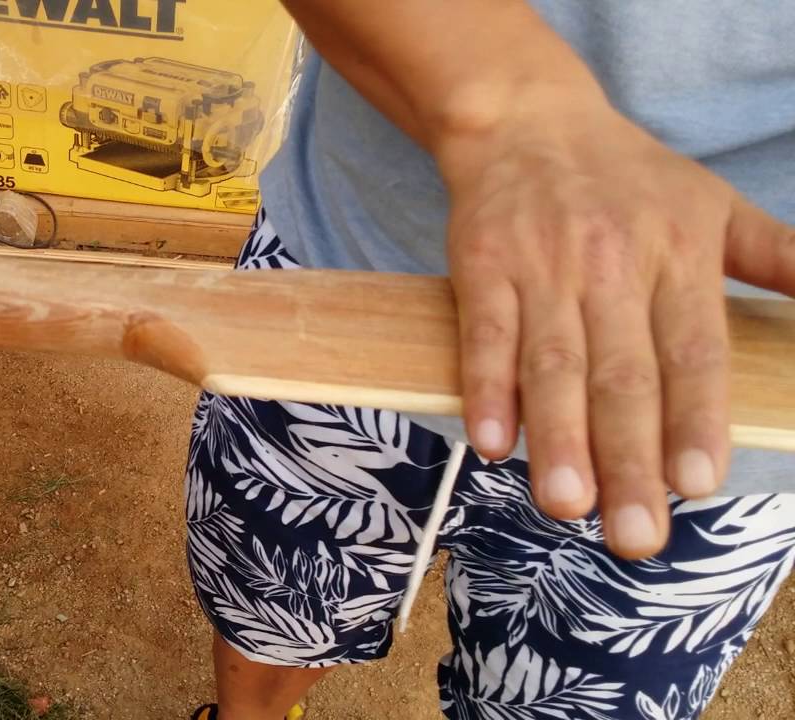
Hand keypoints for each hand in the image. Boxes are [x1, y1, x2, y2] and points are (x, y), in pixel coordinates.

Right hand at [439, 97, 794, 558]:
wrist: (526, 122)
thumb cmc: (628, 177)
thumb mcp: (717, 207)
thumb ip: (783, 259)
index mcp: (677, 254)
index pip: (692, 350)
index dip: (693, 419)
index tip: (693, 486)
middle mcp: (611, 264)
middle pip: (623, 374)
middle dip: (628, 458)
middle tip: (634, 534)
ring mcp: (542, 267)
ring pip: (553, 364)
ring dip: (558, 438)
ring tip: (566, 505)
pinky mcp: (483, 266)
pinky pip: (486, 335)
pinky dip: (489, 389)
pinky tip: (493, 444)